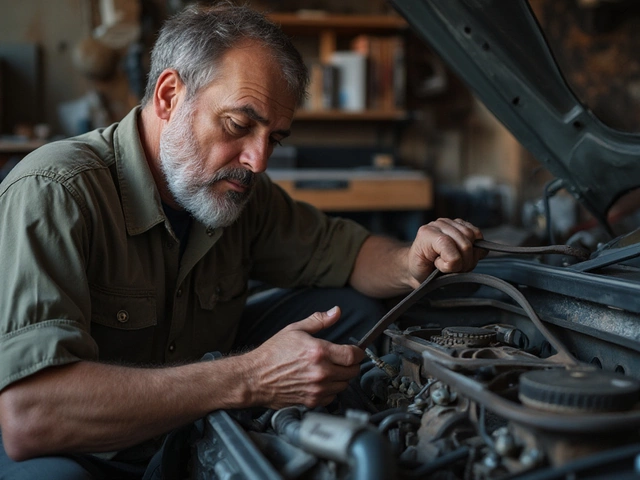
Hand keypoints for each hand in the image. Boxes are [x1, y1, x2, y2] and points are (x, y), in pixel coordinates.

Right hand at [243, 307, 364, 408]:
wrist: (255, 377)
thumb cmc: (272, 353)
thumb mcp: (295, 330)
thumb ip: (319, 320)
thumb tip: (336, 312)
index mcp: (319, 352)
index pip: (353, 355)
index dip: (358, 352)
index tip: (356, 351)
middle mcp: (321, 372)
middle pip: (352, 371)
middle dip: (350, 364)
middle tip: (342, 359)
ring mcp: (317, 389)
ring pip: (344, 385)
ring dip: (341, 377)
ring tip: (329, 369)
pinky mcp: (312, 401)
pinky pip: (332, 397)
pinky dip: (331, 390)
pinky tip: (321, 381)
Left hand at [408, 218, 485, 283]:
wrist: (419, 265)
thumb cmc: (421, 270)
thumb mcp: (426, 274)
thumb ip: (444, 267)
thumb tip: (461, 260)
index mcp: (426, 234)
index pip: (450, 248)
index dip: (452, 265)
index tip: (442, 268)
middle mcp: (437, 225)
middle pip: (465, 244)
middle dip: (463, 262)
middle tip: (453, 268)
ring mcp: (449, 223)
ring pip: (473, 237)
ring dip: (470, 255)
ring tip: (458, 261)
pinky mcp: (460, 224)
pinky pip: (476, 233)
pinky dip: (476, 246)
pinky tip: (465, 253)